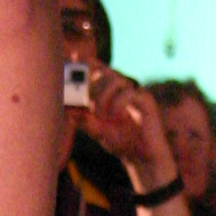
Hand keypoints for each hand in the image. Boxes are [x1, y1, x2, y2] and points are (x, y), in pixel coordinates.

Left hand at [82, 66, 176, 188]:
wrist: (142, 159)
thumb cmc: (121, 143)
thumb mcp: (98, 132)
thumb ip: (84, 122)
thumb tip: (68, 112)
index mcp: (112, 94)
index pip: (100, 70)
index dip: (88, 62)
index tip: (74, 56)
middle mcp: (124, 90)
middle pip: (106, 72)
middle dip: (92, 84)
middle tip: (87, 103)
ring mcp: (136, 93)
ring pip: (117, 79)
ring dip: (103, 95)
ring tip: (100, 114)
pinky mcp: (146, 101)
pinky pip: (130, 92)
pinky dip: (118, 102)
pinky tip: (114, 115)